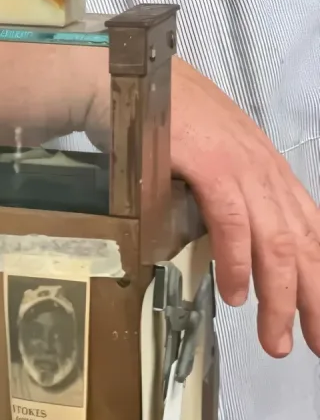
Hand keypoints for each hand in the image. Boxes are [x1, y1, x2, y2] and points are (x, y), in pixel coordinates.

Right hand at [171, 58, 319, 357]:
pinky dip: (238, 262)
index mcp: (266, 166)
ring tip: (275, 338)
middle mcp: (262, 166)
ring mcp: (238, 164)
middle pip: (303, 243)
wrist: (119, 75)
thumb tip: (232, 245)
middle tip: (314, 344)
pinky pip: (233, 223)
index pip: (309, 229)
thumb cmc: (155, 114)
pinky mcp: (209, 163)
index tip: (319, 318)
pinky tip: (236, 293)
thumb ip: (226, 193)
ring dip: (279, 297)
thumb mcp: (207, 154)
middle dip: (313, 300)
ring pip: (276, 241)